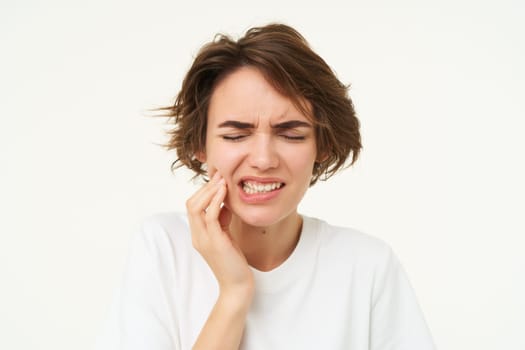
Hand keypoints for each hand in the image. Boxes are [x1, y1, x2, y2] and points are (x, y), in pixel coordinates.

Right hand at [186, 172, 253, 297]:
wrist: (238, 286)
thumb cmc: (234, 262)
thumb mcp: (226, 236)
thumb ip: (222, 221)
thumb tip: (225, 204)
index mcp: (198, 234)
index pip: (192, 207)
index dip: (203, 191)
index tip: (217, 179)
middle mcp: (197, 236)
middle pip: (191, 204)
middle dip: (204, 187)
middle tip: (219, 175)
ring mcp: (204, 239)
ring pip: (196, 207)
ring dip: (209, 190)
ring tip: (222, 179)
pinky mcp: (215, 242)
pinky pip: (210, 216)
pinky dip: (216, 200)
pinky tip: (224, 191)